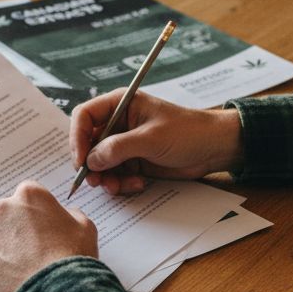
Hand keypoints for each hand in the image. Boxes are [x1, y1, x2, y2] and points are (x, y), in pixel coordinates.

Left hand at [0, 181, 97, 291]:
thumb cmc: (73, 256)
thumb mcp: (84, 226)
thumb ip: (70, 214)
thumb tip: (64, 216)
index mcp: (29, 195)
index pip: (28, 194)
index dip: (36, 209)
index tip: (42, 222)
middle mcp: (3, 209)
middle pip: (6, 212)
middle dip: (17, 225)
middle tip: (33, 244)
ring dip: (4, 244)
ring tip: (23, 262)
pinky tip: (15, 275)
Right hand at [70, 89, 243, 194]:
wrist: (214, 148)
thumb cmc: (188, 132)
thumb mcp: (151, 138)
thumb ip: (118, 148)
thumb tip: (91, 161)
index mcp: (120, 104)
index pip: (84, 116)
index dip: (78, 138)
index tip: (81, 160)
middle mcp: (118, 123)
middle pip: (88, 143)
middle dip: (91, 164)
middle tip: (96, 181)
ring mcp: (125, 143)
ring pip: (100, 163)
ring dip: (106, 178)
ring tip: (118, 187)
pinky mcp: (134, 161)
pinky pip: (115, 174)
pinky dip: (121, 183)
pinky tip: (138, 184)